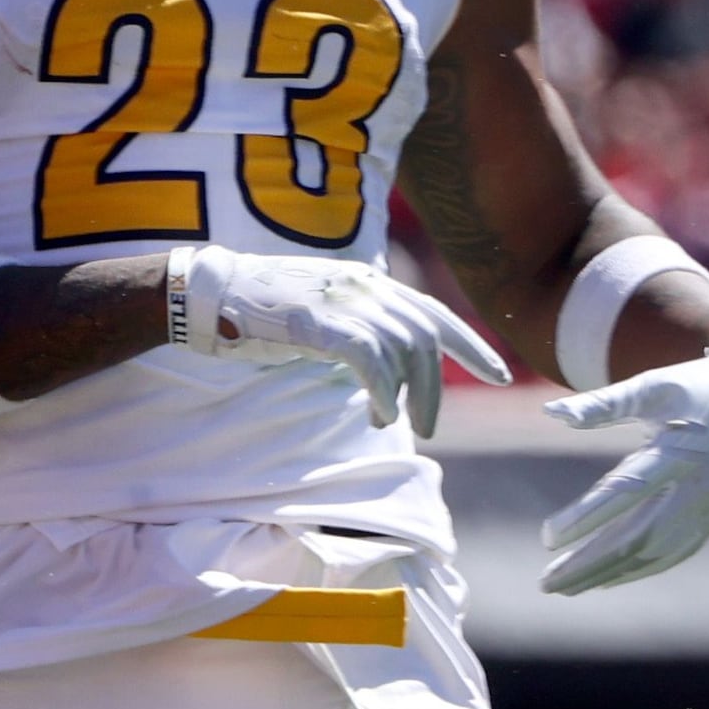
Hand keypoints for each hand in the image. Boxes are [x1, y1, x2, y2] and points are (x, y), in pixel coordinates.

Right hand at [162, 246, 511, 437]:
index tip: (501, 376)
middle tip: (431, 427)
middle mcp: (366, 287)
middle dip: (437, 387)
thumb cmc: (255, 310)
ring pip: (405, 352)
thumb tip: (382, 365)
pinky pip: (372, 363)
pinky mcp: (323, 326)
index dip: (473, 347)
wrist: (208, 295)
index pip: (436, 313)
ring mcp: (345, 303)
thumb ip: (354, 327)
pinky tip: (379, 416)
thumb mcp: (319, 312)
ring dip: (410, 396)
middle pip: (427, 338)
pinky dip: (383, 393)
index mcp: (369, 282)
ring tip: (399, 425)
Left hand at [539, 338, 708, 594]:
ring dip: (606, 573)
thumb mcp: (653, 387)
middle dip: (590, 562)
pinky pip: (673, 554)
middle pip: (638, 536)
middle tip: (545, 583)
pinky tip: (602, 580)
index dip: (588, 516)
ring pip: (654, 553)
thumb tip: (550, 411)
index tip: (547, 538)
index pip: (628, 490)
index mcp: (681, 451)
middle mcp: (698, 487)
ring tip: (562, 587)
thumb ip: (603, 403)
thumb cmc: (696, 389)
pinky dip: (637, 571)